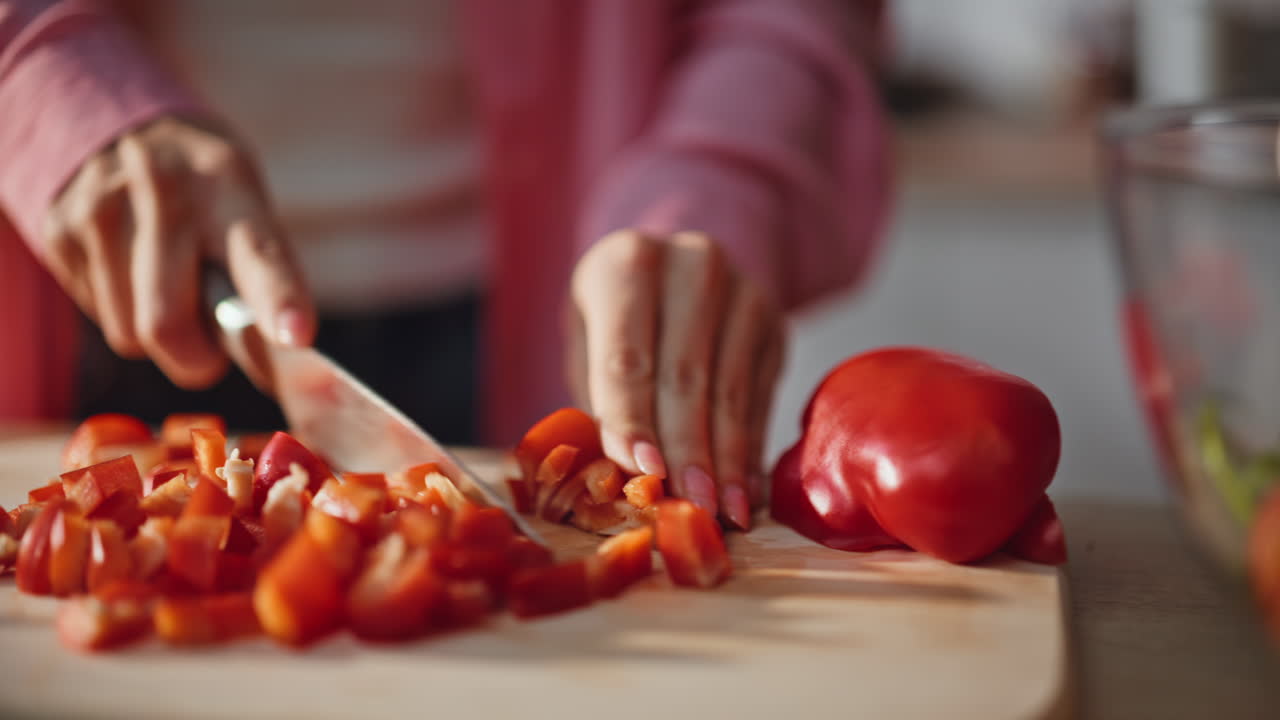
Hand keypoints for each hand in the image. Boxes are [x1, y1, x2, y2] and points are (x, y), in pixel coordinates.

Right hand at [41, 116, 314, 388]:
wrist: (118, 122)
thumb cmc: (207, 190)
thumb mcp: (247, 206)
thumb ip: (259, 275)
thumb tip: (270, 355)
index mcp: (227, 182)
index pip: (258, 253)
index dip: (278, 299)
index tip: (297, 335)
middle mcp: (160, 189)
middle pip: (168, 323)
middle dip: (196, 359)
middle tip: (212, 350)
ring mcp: (99, 208)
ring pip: (131, 333)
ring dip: (159, 333)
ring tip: (169, 282)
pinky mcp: (59, 230)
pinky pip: (102, 317)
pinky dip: (126, 310)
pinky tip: (132, 268)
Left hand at [566, 230, 785, 529]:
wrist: (668, 272)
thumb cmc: (612, 322)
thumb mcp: (588, 347)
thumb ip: (602, 404)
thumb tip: (627, 482)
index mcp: (626, 263)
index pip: (628, 355)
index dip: (635, 420)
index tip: (645, 475)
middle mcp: (691, 265)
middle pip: (686, 374)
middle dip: (688, 449)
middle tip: (692, 507)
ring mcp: (741, 289)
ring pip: (731, 388)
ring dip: (727, 459)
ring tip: (723, 512)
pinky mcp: (772, 319)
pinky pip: (760, 395)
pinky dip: (751, 449)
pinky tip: (745, 491)